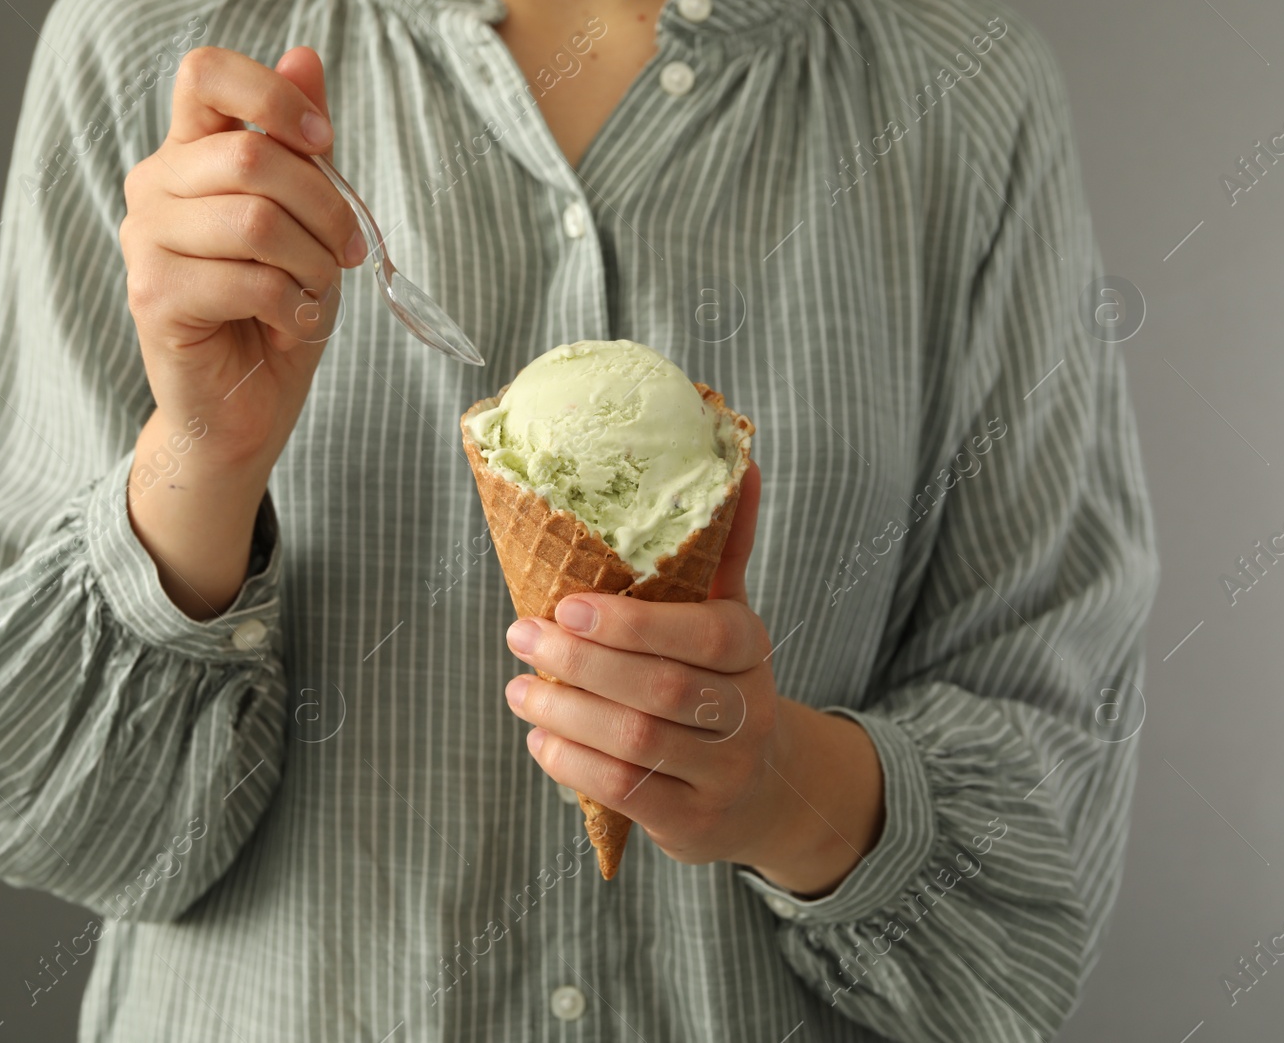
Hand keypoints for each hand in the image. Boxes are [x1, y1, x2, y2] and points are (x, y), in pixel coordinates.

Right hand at [119, 46, 361, 616]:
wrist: (244, 406)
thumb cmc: (274, 308)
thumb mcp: (306, 220)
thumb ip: (301, 145)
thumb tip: (305, 56)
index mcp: (188, 153)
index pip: (206, 73)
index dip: (273, 95)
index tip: (324, 143)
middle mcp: (154, 187)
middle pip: (249, 152)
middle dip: (325, 205)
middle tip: (350, 253)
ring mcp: (145, 241)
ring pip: (255, 218)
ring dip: (312, 262)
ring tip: (315, 292)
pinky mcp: (152, 296)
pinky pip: (248, 279)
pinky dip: (291, 304)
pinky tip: (288, 321)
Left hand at [502, 465, 885, 894]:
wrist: (764, 791)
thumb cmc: (721, 682)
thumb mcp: (726, 615)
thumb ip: (722, 548)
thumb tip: (739, 461)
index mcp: (750, 649)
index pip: (702, 635)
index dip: (631, 624)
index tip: (565, 606)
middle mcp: (747, 713)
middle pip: (660, 688)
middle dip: (580, 663)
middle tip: (520, 636)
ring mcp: (722, 773)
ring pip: (636, 741)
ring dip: (564, 712)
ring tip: (518, 688)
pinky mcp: (693, 822)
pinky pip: (624, 792)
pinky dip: (571, 762)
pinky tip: (539, 737)